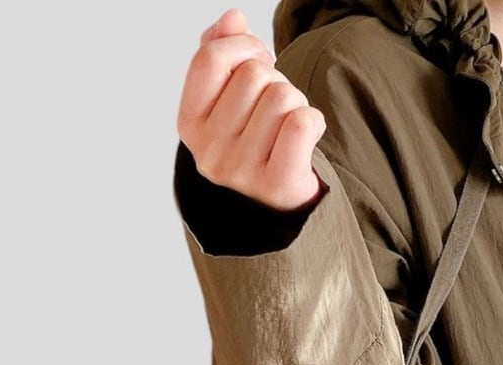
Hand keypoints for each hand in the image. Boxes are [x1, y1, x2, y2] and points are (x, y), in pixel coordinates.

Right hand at [177, 8, 327, 212]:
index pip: (210, 57)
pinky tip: (304, 138)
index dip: (241, 46)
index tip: (256, 62)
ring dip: (295, 102)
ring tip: (286, 127)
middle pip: (253, 74)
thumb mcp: (226, 98)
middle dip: (274, 79)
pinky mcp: (276, 185)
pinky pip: (302, 123)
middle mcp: (209, 153)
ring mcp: (241, 172)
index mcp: (189, 125)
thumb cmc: (251, 141)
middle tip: (274, 108)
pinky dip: (313, 121)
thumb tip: (232, 19)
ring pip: (282, 95)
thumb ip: (221, 52)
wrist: (272, 207)